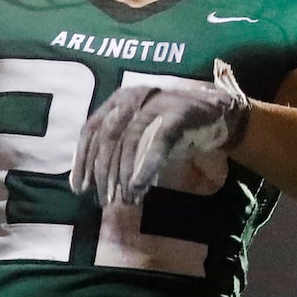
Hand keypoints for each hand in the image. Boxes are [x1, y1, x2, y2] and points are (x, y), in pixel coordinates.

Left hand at [70, 60, 249, 207]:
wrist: (217, 112)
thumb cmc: (173, 126)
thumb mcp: (140, 134)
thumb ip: (119, 151)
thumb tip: (97, 185)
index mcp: (118, 99)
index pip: (91, 129)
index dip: (82, 160)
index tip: (79, 188)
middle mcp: (134, 96)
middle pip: (108, 137)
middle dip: (104, 172)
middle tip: (105, 200)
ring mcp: (157, 103)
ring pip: (131, 140)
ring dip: (126, 174)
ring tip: (126, 199)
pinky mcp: (178, 113)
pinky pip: (158, 142)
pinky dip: (147, 166)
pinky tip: (141, 186)